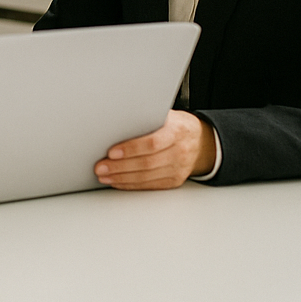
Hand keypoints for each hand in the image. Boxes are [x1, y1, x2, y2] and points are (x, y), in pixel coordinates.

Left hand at [95, 110, 215, 189]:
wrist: (200, 140)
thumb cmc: (175, 125)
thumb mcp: (166, 115)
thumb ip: (145, 118)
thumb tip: (115, 119)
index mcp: (176, 131)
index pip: (152, 142)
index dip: (131, 149)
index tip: (111, 152)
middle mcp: (180, 152)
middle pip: (147, 163)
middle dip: (120, 167)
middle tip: (101, 166)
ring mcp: (179, 168)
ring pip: (147, 177)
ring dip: (122, 178)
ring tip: (104, 175)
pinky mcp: (175, 180)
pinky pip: (151, 186)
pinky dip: (131, 185)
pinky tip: (117, 182)